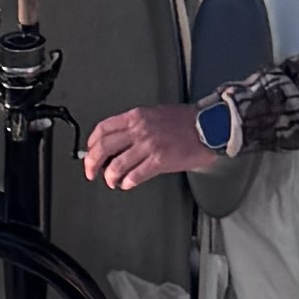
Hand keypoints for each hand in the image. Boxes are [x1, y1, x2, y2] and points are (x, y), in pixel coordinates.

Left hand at [83, 99, 215, 188]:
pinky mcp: (160, 160)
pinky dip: (127, 182)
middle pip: (103, 147)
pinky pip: (135, 175)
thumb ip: (136, 125)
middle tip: (91, 172)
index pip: (103, 129)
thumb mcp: (155, 114)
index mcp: (136, 116)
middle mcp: (139, 130)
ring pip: (116, 164)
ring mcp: (149, 145)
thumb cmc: (186, 121)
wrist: (209, 126)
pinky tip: (127, 184)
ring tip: (112, 181)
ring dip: (110, 177)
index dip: (91, 143)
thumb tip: (119, 141)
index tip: (89, 152)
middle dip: (92, 163)